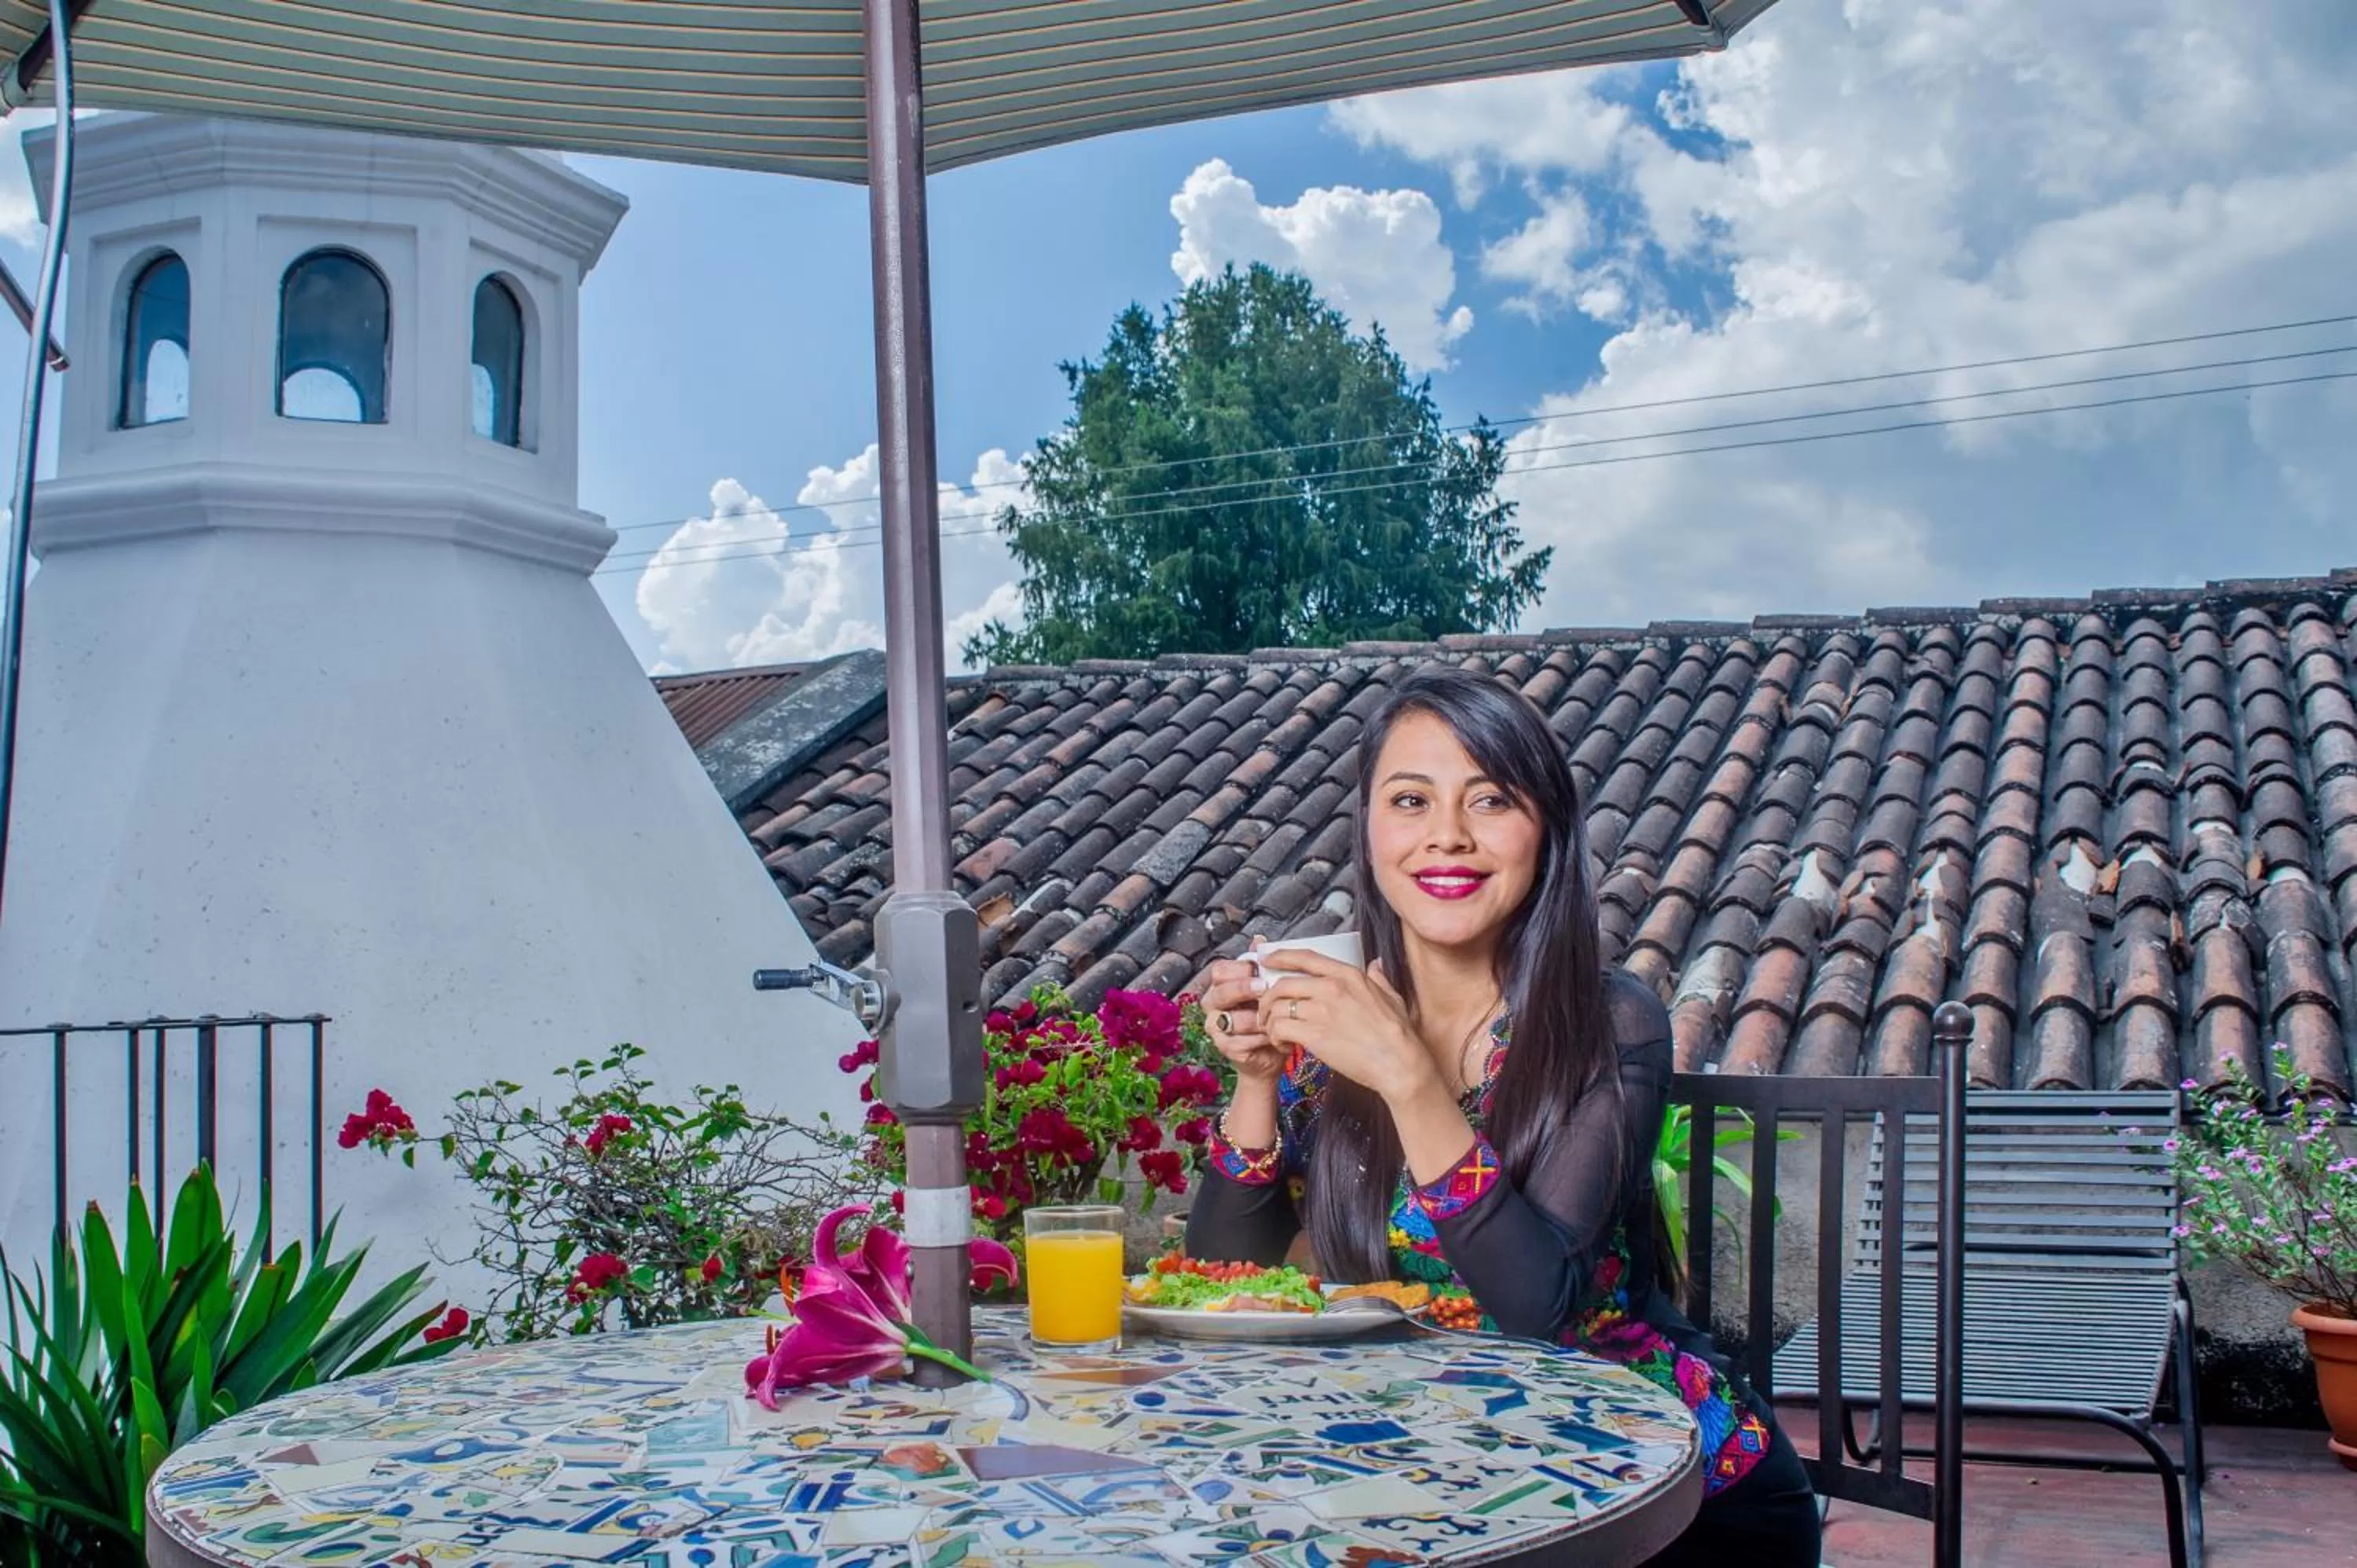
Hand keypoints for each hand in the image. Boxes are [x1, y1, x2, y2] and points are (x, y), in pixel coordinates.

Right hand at [1200, 955, 1286, 1084]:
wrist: (1270, 1051)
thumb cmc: (1268, 1014)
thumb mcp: (1267, 987)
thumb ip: (1261, 965)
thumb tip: (1259, 940)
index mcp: (1220, 984)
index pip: (1220, 970)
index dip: (1240, 969)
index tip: (1261, 969)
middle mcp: (1212, 1004)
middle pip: (1219, 993)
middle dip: (1243, 990)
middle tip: (1264, 988)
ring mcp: (1216, 1028)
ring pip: (1231, 1020)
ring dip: (1257, 1018)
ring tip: (1277, 1017)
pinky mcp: (1225, 1048)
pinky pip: (1240, 1042)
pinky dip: (1260, 1039)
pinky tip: (1275, 1036)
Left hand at [1257, 953, 1436, 1105]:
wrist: (1400, 1063)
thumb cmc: (1398, 1033)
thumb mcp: (1391, 996)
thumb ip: (1379, 977)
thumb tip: (1376, 964)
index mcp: (1348, 974)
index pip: (1304, 957)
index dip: (1280, 956)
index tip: (1267, 961)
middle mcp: (1331, 987)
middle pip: (1281, 984)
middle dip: (1267, 998)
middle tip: (1267, 1012)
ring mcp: (1321, 1010)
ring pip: (1276, 1007)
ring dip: (1269, 1021)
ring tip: (1277, 1034)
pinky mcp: (1314, 1035)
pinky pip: (1279, 1029)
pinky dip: (1275, 1037)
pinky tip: (1285, 1045)